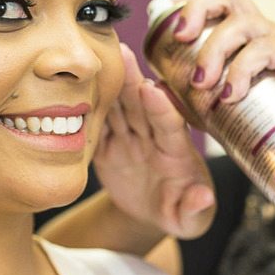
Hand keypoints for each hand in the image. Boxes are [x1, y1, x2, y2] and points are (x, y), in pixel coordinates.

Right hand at [93, 43, 215, 238]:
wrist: (152, 212)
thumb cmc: (180, 213)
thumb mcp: (192, 222)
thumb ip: (196, 210)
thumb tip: (202, 198)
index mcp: (176, 152)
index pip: (169, 125)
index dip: (161, 108)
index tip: (151, 89)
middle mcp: (152, 138)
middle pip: (140, 106)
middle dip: (130, 80)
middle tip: (120, 53)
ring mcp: (128, 140)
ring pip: (117, 109)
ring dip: (106, 87)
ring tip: (94, 62)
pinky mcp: (107, 146)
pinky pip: (94, 127)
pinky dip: (83, 112)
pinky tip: (72, 91)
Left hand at [168, 0, 274, 133]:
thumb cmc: (274, 125)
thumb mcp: (223, 110)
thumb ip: (192, 98)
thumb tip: (155, 86)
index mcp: (243, 38)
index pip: (214, 1)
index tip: (159, 10)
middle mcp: (262, 32)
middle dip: (196, 9)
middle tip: (179, 37)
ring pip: (243, 23)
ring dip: (214, 50)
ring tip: (202, 83)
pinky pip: (266, 50)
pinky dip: (242, 69)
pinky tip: (231, 94)